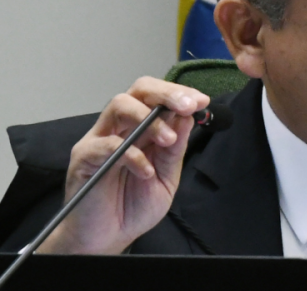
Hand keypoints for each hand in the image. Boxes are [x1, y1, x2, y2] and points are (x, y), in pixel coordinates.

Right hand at [36, 77, 209, 253]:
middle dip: (166, 94)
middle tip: (187, 106)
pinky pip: (106, 143)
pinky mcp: (83, 156)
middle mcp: (121, 127)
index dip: (179, 94)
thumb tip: (187, 117)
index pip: (158, 97)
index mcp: (142, 128)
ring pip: (120, 104)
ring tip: (168, 140)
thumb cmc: (133, 206)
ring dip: (149, 118)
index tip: (201, 100)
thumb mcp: (166, 178)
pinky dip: (131, 155)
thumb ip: (175, 150)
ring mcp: (100, 138)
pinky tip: (145, 171)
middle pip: (139, 90)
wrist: (106, 238)